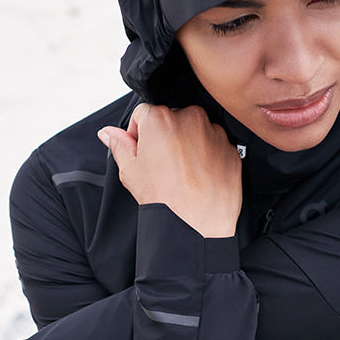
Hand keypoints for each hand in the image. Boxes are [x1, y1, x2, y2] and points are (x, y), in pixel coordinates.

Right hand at [99, 104, 241, 237]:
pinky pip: (216, 146)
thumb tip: (108, 133)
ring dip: (189, 145)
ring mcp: (215, 133)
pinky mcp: (231, 149)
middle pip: (172, 119)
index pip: (144, 113)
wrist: (197, 225)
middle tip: (164, 166)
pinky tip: (200, 177)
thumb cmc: (164, 199)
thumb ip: (119, 145)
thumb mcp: (130, 170)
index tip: (143, 152)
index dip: (139, 134)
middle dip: (166, 137)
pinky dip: (209, 157)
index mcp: (161, 118)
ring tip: (183, 174)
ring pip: (196, 131)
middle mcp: (190, 117)